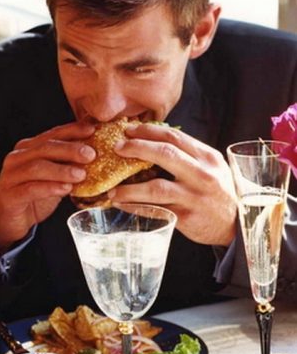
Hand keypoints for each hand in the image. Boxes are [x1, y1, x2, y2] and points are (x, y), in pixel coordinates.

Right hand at [0, 122, 94, 251]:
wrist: (8, 220)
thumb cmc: (33, 195)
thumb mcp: (53, 177)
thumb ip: (68, 165)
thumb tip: (96, 155)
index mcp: (28, 148)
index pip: (52, 134)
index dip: (72, 131)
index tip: (93, 130)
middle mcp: (17, 158)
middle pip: (44, 148)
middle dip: (69, 149)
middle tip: (91, 154)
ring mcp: (11, 176)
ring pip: (37, 167)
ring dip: (61, 170)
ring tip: (81, 174)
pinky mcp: (10, 196)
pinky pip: (30, 189)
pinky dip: (50, 188)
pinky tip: (66, 189)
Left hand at [111, 123, 237, 245]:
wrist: (239, 223)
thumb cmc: (218, 190)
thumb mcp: (211, 167)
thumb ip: (186, 154)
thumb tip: (148, 141)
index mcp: (207, 157)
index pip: (174, 136)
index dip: (148, 131)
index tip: (129, 130)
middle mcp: (203, 175)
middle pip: (165, 154)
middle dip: (137, 148)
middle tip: (117, 148)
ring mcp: (195, 197)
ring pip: (156, 187)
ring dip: (129, 188)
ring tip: (112, 189)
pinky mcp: (187, 218)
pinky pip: (155, 210)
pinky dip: (135, 207)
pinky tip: (122, 204)